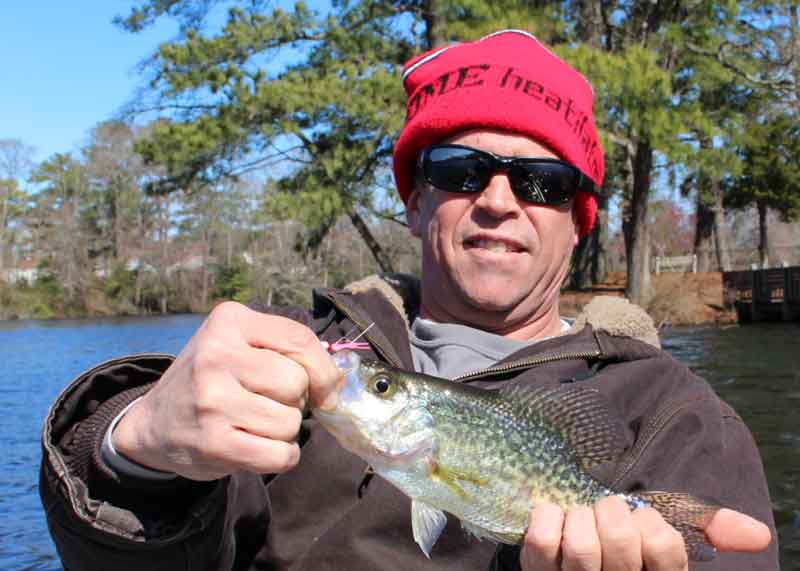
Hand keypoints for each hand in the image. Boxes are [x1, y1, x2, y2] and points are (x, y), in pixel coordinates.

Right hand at [112, 301, 341, 480]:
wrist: (153, 425)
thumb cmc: (210, 379)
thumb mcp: (239, 344)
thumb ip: (288, 350)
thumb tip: (337, 385)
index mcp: (228, 321)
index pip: (300, 339)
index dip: (324, 369)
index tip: (326, 388)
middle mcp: (216, 355)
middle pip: (298, 383)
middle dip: (294, 399)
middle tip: (265, 402)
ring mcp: (213, 400)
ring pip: (291, 422)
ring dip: (284, 430)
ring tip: (252, 423)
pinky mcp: (214, 443)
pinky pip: (281, 454)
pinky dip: (281, 456)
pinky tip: (258, 447)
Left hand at [520, 497, 770, 569]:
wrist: (564, 547)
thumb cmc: (620, 536)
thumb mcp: (662, 531)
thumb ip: (709, 528)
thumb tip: (759, 534)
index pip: (665, 550)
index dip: (651, 524)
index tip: (638, 518)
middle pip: (620, 545)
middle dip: (612, 513)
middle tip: (605, 510)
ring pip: (580, 549)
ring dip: (579, 518)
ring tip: (579, 516)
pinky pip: (540, 545)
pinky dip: (545, 518)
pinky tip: (551, 514)